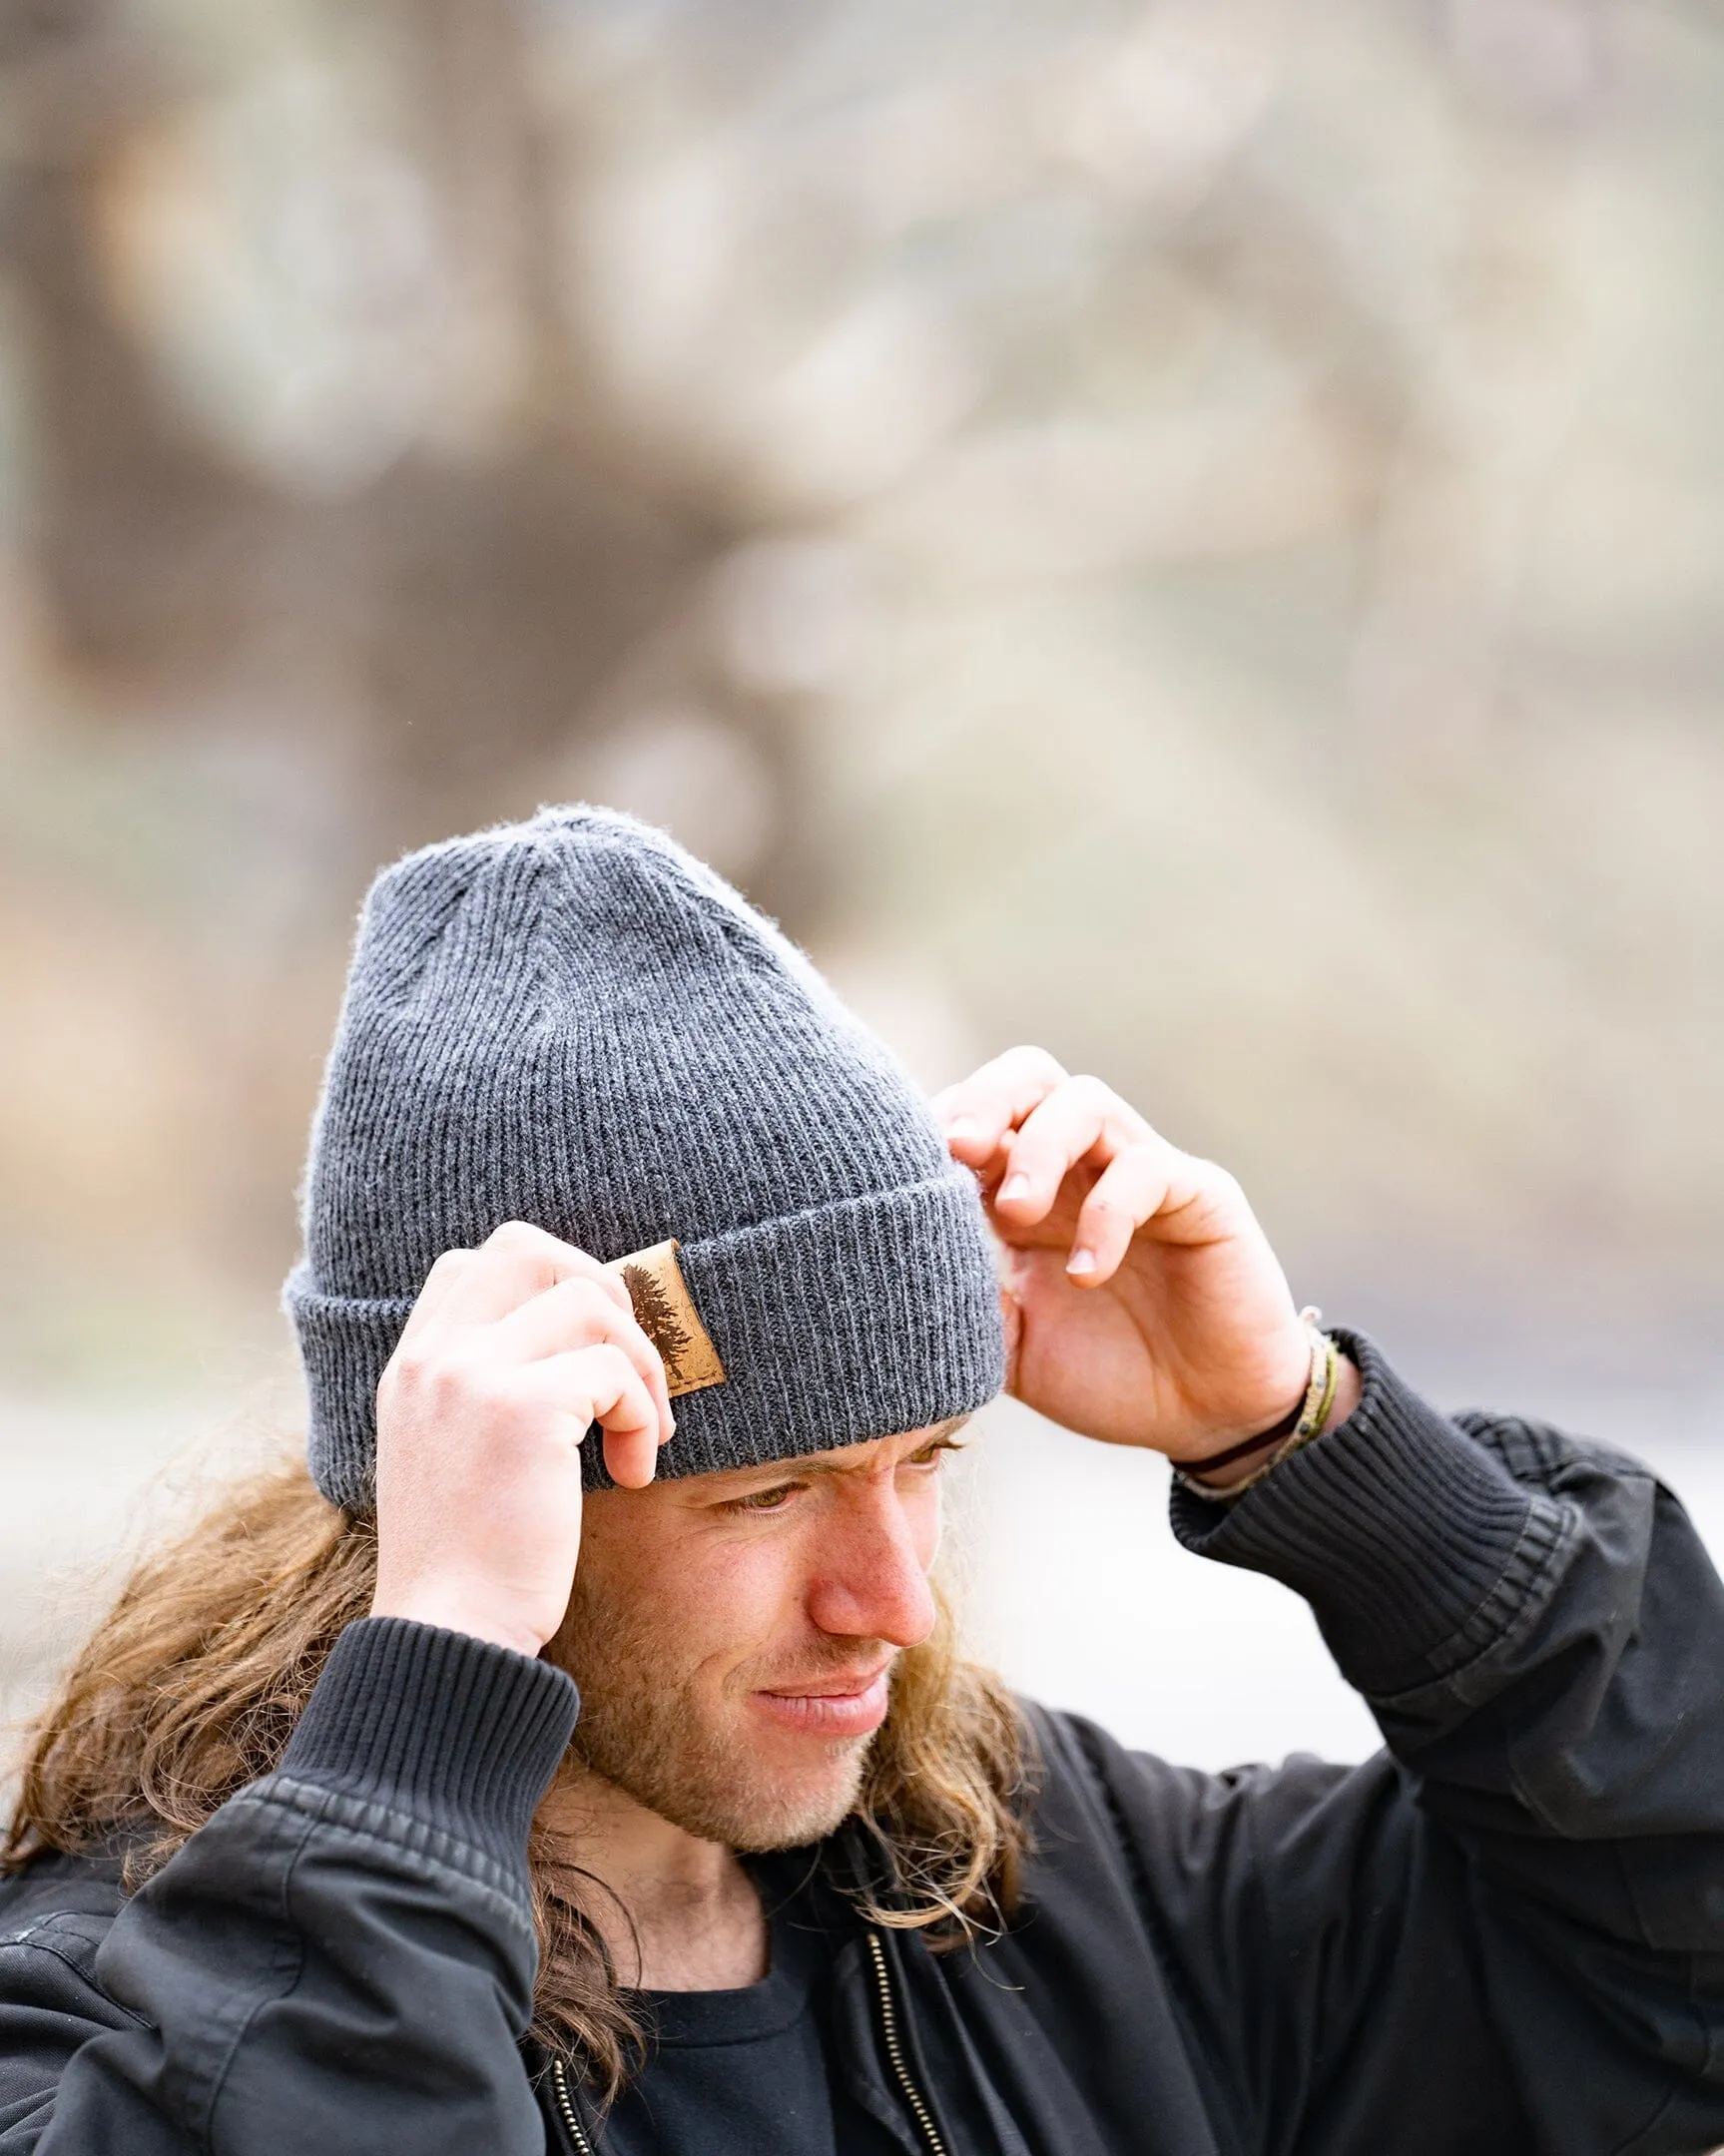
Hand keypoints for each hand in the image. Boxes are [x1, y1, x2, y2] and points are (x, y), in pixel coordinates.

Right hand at [369, 1221, 676, 1656]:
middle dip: (603, 1296)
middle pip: (529, 1249)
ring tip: (640, 1435)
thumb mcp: (456, 1453)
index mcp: (412, 1365)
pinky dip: (639, 1415)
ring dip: (638, 1365)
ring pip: (587, 1302)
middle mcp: (431, 1356)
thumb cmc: (472, 1561)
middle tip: (627, 1372)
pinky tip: (629, 1472)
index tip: (587, 1356)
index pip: (481, 1262)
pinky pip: (612, 1369)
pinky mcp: (519, 1409)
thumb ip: (488, 1387)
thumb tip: (585, 1334)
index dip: (553, 1288)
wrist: (450, 1638)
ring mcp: (468, 1375)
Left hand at [934, 1048, 1352, 1465]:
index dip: (937, 1127)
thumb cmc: (1106, 1375)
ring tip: (1014, 1211)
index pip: (977, 1117)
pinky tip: (1086, 1272)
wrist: (1205, 1416)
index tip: (899, 1170)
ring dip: (1040, 1145)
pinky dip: (1107, 1213)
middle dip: (985, 1099)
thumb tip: (889, 1271)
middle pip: (1029, 1077)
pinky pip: (1150, 1169)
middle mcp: (1080, 1168)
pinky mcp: (1200, 1196)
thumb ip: (960, 1306)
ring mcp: (1140, 1172)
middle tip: (954, 1149)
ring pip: (1086, 1101)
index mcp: (1027, 1191)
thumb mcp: (1010, 1347)